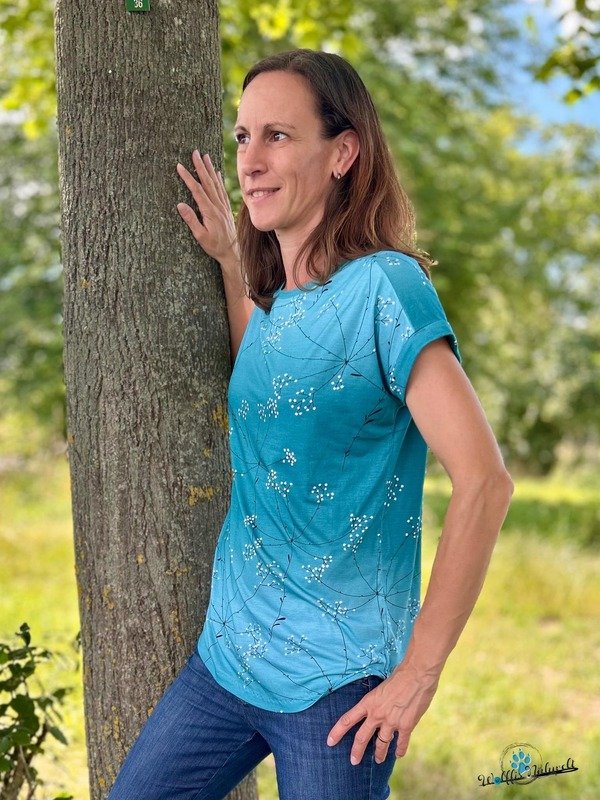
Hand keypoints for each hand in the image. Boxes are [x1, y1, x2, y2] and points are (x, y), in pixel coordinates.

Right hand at [176, 151, 238, 266]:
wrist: (232, 251)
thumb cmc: (214, 246)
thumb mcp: (200, 236)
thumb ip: (191, 220)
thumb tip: (180, 205)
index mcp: (209, 211)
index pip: (197, 190)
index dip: (188, 177)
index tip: (180, 166)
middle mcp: (217, 206)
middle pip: (207, 182)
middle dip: (200, 166)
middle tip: (194, 152)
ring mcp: (223, 206)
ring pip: (216, 183)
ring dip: (210, 169)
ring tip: (205, 156)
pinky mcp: (226, 208)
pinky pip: (222, 190)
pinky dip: (219, 179)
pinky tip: (216, 172)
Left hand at [326, 663, 439, 765]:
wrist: (416, 674)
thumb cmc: (399, 675)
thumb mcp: (381, 687)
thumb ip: (377, 701)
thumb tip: (377, 708)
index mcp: (368, 702)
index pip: (347, 719)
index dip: (337, 732)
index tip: (329, 742)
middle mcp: (377, 715)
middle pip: (362, 737)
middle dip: (357, 751)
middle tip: (353, 761)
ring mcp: (391, 722)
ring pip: (382, 743)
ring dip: (380, 753)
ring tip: (378, 760)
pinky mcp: (406, 726)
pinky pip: (401, 742)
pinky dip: (400, 750)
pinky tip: (398, 754)